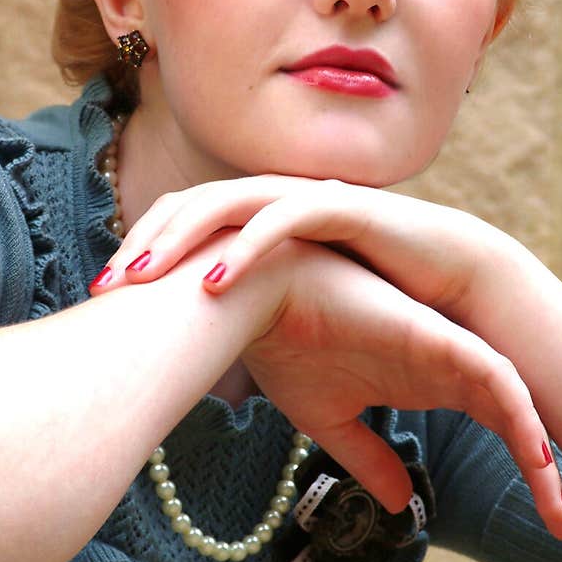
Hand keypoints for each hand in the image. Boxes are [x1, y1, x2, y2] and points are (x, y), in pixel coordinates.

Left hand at [97, 174, 496, 320]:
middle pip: (191, 204)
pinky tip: (215, 279)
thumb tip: (204, 363)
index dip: (141, 251)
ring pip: (227, 200)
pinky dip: (246, 244)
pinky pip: (284, 216)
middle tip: (103, 285)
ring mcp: (309, 198)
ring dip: (180, 235)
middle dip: (144, 240)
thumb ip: (253, 321)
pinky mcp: (346, 207)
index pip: (185, 224)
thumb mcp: (300, 311)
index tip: (103, 298)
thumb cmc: (379, 302)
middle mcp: (278, 201)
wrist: (459, 291)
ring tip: (142, 276)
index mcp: (262, 222)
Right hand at [204, 235, 561, 537]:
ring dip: (539, 450)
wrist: (255, 304)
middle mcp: (445, 366)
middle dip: (546, 476)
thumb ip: (369, 460)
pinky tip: (533, 450)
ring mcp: (443, 349)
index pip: (497, 429)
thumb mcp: (332, 423)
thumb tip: (402, 506)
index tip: (550, 526)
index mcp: (428, 383)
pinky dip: (517, 409)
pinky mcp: (434, 334)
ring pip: (513, 400)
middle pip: (517, 421)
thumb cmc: (287, 349)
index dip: (527, 474)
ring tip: (558, 508)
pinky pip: (492, 372)